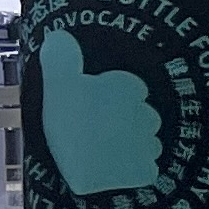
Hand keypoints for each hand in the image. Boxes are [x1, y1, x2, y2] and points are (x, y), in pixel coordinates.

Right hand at [36, 25, 163, 194]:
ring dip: (128, 141)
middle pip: (136, 111)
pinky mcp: (147, 168)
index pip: (124, 84)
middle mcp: (144, 112)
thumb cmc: (74, 126)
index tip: (90, 103)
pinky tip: (112, 167)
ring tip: (102, 148)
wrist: (92, 173)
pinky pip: (144, 163)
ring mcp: (149, 142)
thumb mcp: (60, 88)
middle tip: (93, 127)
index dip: (108, 93)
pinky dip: (132, 165)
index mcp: (124, 88)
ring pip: (143, 136)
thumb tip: (59, 35)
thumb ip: (62, 62)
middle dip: (120, 117)